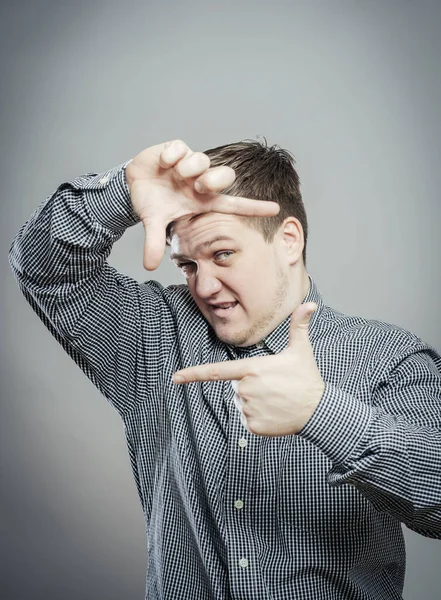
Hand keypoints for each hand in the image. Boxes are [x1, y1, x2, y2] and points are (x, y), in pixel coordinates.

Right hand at [125, 140, 279, 269]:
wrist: (134, 183)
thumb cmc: (152, 204)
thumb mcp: (153, 223)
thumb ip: (154, 243)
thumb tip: (148, 267)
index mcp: (201, 201)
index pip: (233, 205)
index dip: (253, 208)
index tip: (276, 209)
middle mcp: (200, 182)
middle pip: (225, 176)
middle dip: (213, 181)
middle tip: (196, 187)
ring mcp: (190, 164)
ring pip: (202, 160)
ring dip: (187, 168)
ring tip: (172, 174)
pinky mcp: (177, 148)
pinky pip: (181, 147)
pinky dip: (170, 156)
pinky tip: (162, 164)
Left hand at [173, 302, 324, 435]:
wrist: (317, 411)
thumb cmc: (307, 378)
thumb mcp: (301, 350)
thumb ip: (299, 326)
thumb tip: (309, 303)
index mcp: (252, 369)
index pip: (216, 371)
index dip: (193, 374)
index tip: (175, 377)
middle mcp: (246, 389)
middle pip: (237, 387)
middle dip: (252, 386)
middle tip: (275, 386)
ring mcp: (249, 409)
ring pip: (242, 403)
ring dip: (255, 402)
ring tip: (277, 399)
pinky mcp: (253, 426)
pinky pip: (247, 420)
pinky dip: (259, 417)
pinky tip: (275, 413)